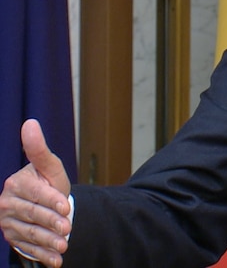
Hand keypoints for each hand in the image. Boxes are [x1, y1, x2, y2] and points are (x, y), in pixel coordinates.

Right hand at [0, 119, 71, 267]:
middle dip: (51, 223)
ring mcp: (9, 224)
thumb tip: (30, 123)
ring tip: (65, 245)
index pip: (34, 194)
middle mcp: (7, 205)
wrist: (47, 202)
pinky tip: (56, 261)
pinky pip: (28, 250)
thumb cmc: (48, 181)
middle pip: (32, 215)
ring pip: (30, 234)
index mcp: (16, 185)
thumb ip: (39, 149)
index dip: (50, 201)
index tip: (66, 207)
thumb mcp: (49, 166)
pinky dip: (43, 256)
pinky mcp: (13, 240)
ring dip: (48, 242)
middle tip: (68, 229)